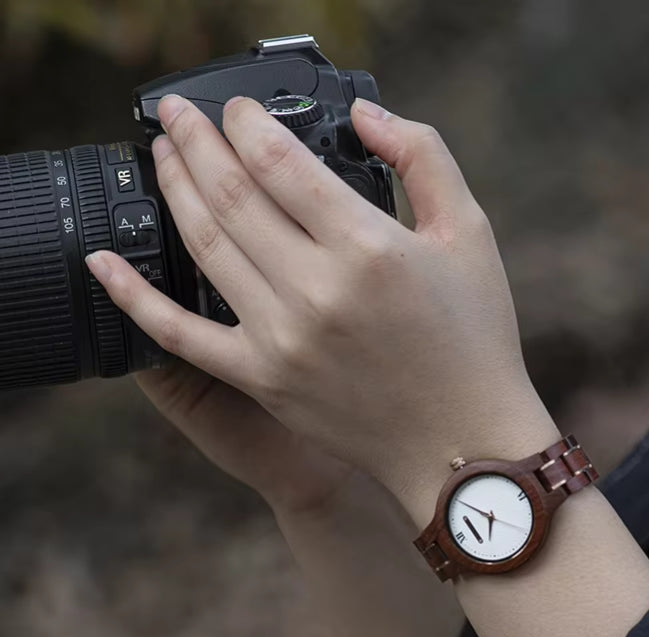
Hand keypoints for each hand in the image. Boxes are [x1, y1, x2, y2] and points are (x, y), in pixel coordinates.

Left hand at [87, 94, 556, 525]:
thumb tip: (364, 116)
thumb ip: (423, 157)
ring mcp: (282, 339)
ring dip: (172, 191)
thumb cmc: (474, 340)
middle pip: (230, 194)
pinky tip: (102, 262)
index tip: (236, 110)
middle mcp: (317, 290)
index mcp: (369, 247)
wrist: (463, 443)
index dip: (246, 124)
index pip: (280, 161)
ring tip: (162, 158)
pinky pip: (179, 333)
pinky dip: (134, 296)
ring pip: (203, 245)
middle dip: (195, 143)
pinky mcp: (263, 379)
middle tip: (176, 115)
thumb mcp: (471, 234)